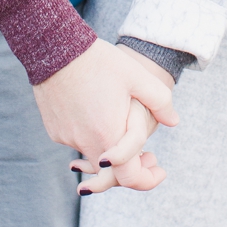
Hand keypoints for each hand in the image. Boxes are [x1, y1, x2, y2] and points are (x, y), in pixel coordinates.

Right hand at [32, 38, 177, 175]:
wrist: (53, 47)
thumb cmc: (98, 61)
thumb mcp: (137, 76)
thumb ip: (161, 101)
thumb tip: (173, 121)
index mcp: (108, 135)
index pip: (130, 177)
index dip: (148, 179)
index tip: (158, 168)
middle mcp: (85, 142)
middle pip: (112, 171)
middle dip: (131, 165)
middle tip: (147, 154)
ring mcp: (67, 137)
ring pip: (94, 155)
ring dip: (110, 150)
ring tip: (121, 130)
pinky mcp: (54, 130)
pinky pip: (77, 141)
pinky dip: (90, 136)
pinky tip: (96, 116)